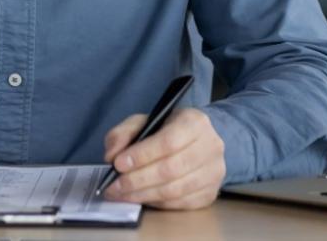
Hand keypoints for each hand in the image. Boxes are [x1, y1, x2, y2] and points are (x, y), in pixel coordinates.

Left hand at [102, 107, 225, 209]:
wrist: (199, 142)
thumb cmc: (169, 130)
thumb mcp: (145, 122)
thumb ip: (124, 133)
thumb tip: (112, 155)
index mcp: (195, 122)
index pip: (168, 141)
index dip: (141, 155)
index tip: (118, 163)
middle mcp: (210, 147)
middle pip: (171, 169)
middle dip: (137, 180)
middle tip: (114, 185)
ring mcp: (214, 173)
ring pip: (175, 190)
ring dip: (143, 195)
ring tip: (122, 194)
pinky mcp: (211, 193)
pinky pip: (180, 203)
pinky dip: (157, 203)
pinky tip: (141, 198)